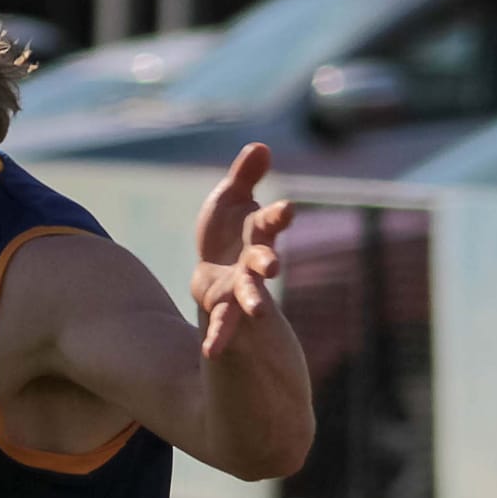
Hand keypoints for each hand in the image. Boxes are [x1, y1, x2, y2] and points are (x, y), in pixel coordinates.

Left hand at [190, 142, 296, 357]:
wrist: (213, 266)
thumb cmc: (227, 229)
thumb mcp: (230, 197)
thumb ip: (245, 175)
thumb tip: (260, 145)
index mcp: (257, 231)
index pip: (271, 220)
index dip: (278, 215)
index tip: (287, 210)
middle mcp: (254, 261)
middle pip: (262, 260)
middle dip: (267, 261)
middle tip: (274, 265)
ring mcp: (240, 287)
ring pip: (249, 295)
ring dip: (253, 302)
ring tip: (258, 312)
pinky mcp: (223, 307)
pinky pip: (222, 324)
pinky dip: (218, 337)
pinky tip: (209, 351)